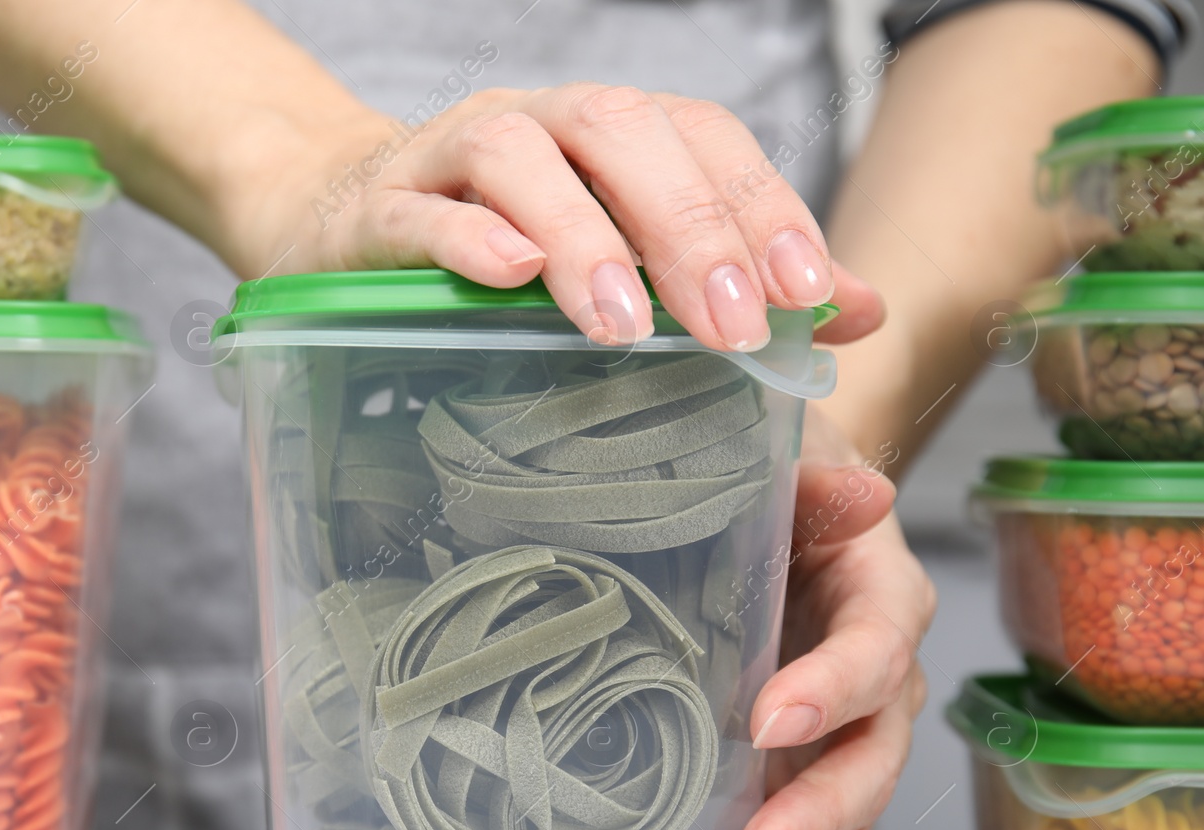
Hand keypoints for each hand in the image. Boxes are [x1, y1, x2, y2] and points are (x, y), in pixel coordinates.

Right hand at [238, 83, 884, 350]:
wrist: (344, 220)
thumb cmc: (502, 252)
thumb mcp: (626, 263)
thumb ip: (736, 283)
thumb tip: (858, 312)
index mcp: (608, 135)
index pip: (702, 136)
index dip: (760, 205)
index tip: (806, 294)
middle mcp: (537, 125)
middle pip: (620, 133)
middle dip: (686, 228)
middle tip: (731, 328)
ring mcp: (449, 160)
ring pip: (519, 160)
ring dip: (582, 238)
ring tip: (624, 326)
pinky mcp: (377, 214)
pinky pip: (422, 213)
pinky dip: (468, 240)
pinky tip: (511, 279)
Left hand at [734, 409, 935, 829]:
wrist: (765, 500)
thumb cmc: (777, 474)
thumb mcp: (792, 457)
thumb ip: (815, 477)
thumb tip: (865, 493)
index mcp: (880, 592)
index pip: (876, 645)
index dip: (833, 685)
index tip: (768, 718)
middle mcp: (876, 671)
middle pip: (871, 752)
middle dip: (819, 811)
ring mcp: (841, 725)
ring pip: (847, 811)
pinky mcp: (799, 760)